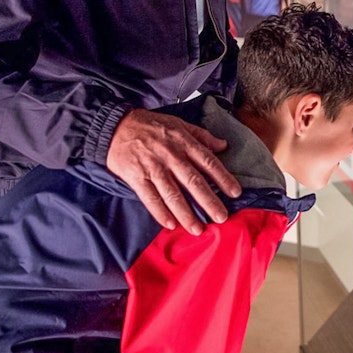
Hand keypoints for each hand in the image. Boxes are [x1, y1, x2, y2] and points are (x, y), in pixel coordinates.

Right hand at [107, 108, 242, 234]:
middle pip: (194, 181)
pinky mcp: (136, 177)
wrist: (116, 126)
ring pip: (173, 194)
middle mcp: (171, 156)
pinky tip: (170, 224)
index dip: (223, 177)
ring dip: (186, 213)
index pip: (208, 162)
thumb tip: (223, 145)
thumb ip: (202, 136)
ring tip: (198, 228)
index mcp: (184, 142)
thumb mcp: (179, 124)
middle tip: (222, 217)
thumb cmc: (151, 125)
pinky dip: (160, 212)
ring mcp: (153, 168)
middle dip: (209, 201)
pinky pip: (150, 198)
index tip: (236, 192)